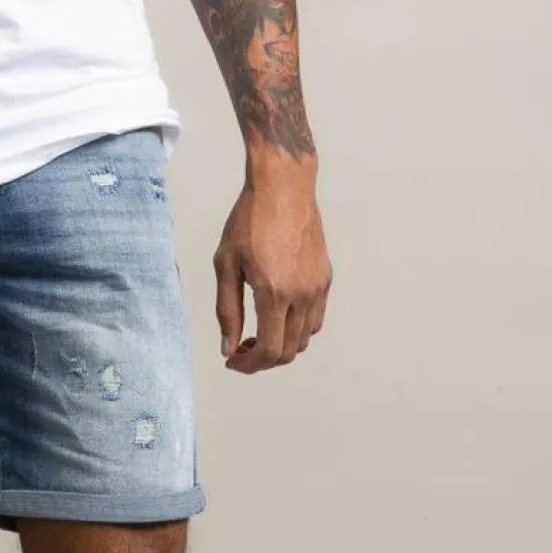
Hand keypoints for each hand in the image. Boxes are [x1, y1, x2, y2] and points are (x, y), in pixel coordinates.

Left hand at [213, 171, 330, 370]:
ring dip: (280, 346)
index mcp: (274, 293)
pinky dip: (297, 329)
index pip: (268, 350)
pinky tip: (277, 317)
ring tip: (256, 334)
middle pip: (288, 351)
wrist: (284, 188)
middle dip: (262, 360)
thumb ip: (227, 310)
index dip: (249, 365)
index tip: (232, 361)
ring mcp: (318, 287)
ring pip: (304, 338)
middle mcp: (302, 294)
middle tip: (239, 351)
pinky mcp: (325, 278)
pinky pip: (315, 319)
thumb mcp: (225, 264)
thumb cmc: (249, 221)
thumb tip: (229, 347)